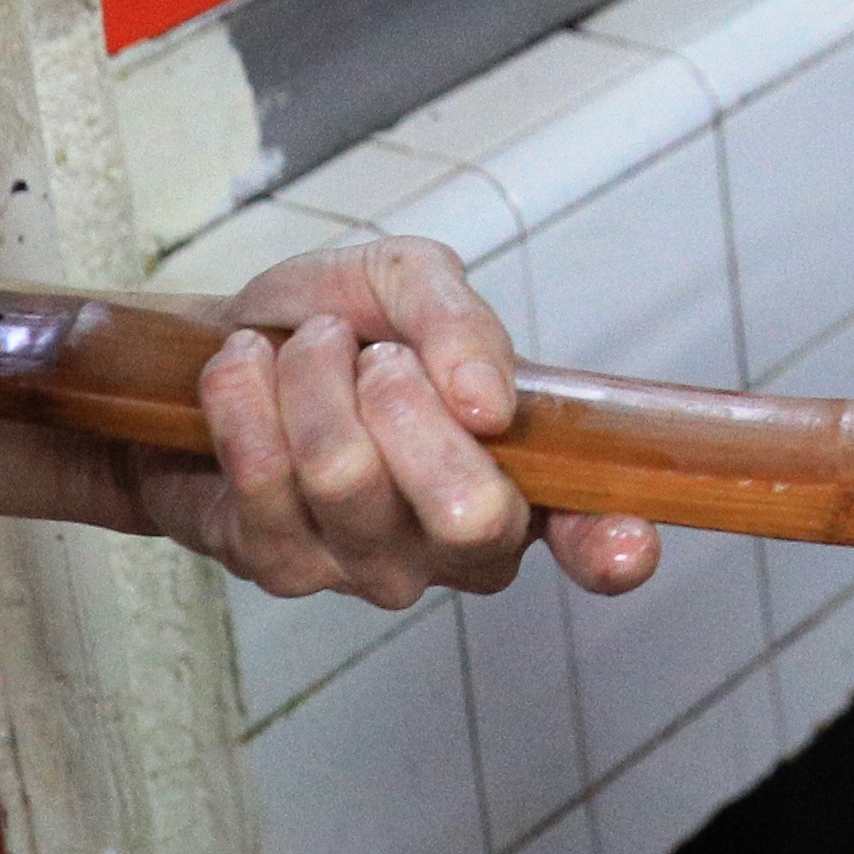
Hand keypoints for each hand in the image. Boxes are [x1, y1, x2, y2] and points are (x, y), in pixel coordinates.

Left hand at [152, 240, 656, 610]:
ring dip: (312, 375)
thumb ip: (459, 322)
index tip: (630, 542)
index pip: (588, 534)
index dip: (612, 545)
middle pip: (468, 511)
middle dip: (406, 396)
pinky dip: (246, 391)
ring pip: (347, 474)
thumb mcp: (407, 283)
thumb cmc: (337, 325)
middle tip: (377, 355)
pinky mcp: (282, 569)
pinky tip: (248, 373)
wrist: (223, 346)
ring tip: (308, 351)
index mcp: (524, 478)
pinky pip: (264, 475)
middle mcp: (460, 547)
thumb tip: (488, 401)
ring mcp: (371, 570)